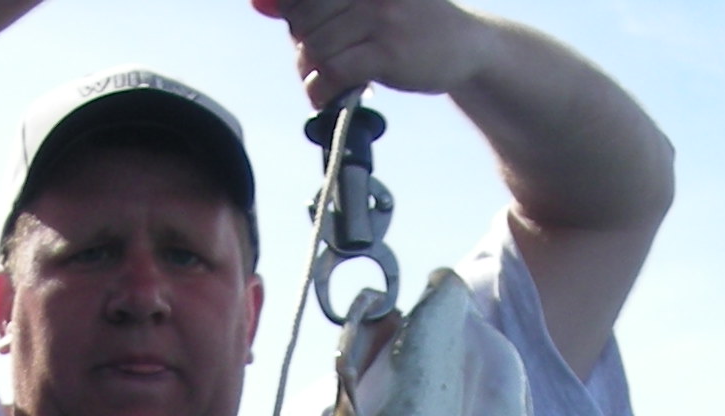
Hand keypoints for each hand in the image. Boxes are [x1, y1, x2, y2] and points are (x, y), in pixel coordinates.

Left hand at [251, 0, 493, 108]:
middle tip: (314, 63)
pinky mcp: (388, 51)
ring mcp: (380, 15)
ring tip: (324, 82)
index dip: (291, 15)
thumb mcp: (363, 0)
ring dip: (310, 73)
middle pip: (302, 17)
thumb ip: (313, 2)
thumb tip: (257, 2)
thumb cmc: (407, 20)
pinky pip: (334, 71)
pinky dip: (323, 91)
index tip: (303, 30)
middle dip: (300, 46)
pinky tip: (329, 97)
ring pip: (314, 47)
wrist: (467, 45)